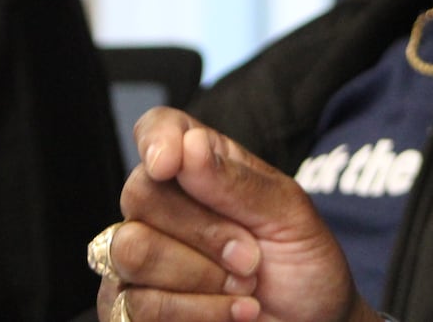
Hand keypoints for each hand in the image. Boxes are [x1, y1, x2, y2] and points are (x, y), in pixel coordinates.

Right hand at [94, 107, 382, 321]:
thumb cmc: (303, 264)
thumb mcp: (290, 216)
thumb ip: (236, 183)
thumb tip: (186, 145)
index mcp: (201, 167)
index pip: (160, 129)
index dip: (156, 138)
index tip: (171, 161)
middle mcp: (162, 208)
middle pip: (141, 194)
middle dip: (206, 231)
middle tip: (252, 255)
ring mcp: (139, 261)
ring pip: (132, 250)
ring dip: (203, 275)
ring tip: (246, 285)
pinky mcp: (130, 311)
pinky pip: (137, 304)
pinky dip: (199, 311)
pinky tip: (235, 313)